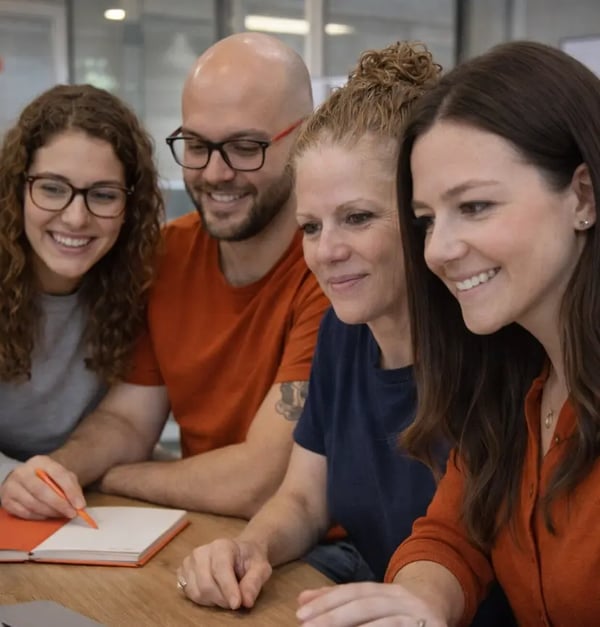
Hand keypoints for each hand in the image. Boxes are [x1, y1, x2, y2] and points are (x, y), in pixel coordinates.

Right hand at [0, 455, 84, 519]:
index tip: (80, 505)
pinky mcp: (6, 500)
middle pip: (42, 490)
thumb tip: (79, 505)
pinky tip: (47, 515)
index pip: (58, 474)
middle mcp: (23, 471)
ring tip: (61, 514)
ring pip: (32, 503)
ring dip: (50, 512)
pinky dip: (38, 516)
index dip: (70, 491)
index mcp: (40, 461)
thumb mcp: (62, 476)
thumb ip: (72, 487)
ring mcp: (11, 486)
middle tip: (71, 513)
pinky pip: (23, 512)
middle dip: (59, 504)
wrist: (26, 478)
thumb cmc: (47, 478)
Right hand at [177, 538, 271, 609]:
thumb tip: (246, 601)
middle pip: (206, 584)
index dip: (228, 589)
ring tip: (225, 595)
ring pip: (196, 592)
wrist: (239, 552)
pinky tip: (213, 594)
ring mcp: (189, 562)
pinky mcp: (182, 572)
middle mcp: (201, 552)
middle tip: (235, 602)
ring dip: (213, 601)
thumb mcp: (261, 567)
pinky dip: (202, 600)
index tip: (237, 604)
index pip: (220, 569)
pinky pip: (188, 594)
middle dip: (222, 599)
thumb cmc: (249, 560)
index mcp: (221, 545)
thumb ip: (254, 582)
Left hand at [296, 582, 448, 626]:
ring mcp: (420, 618)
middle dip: (334, 616)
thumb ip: (340, 601)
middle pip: (366, 605)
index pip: (355, 592)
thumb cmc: (402, 613)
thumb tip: (302, 600)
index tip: (301, 614)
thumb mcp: (375, 602)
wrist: (446, 611)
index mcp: (389, 590)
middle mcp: (405, 600)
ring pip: (386, 624)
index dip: (328, 601)